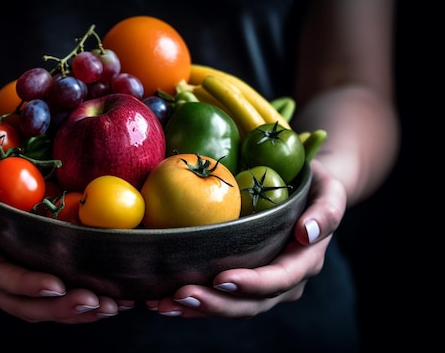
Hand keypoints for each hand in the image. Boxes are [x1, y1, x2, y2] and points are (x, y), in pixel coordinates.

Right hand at [0, 154, 129, 322]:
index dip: (26, 285)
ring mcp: (2, 286)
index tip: (56, 286)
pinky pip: (48, 301)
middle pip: (21, 303)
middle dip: (60, 307)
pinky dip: (77, 305)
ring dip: (74, 312)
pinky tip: (107, 302)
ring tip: (110, 306)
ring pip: (38, 309)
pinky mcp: (22, 284)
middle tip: (97, 303)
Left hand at [146, 160, 345, 317]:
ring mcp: (262, 285)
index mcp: (304, 262)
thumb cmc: (314, 185)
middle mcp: (284, 281)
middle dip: (215, 304)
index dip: (252, 283)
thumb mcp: (329, 190)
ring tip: (163, 304)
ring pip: (231, 306)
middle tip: (180, 295)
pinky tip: (163, 300)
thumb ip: (326, 211)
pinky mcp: (242, 280)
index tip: (222, 278)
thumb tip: (307, 232)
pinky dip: (193, 302)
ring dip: (198, 308)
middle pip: (250, 303)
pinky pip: (219, 297)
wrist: (305, 192)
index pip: (279, 280)